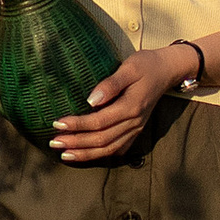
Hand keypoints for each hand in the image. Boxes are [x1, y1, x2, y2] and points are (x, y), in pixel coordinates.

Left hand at [49, 40, 194, 162]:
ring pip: (109, 148)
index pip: (99, 121)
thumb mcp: (129, 67)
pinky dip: (101, 154)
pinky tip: (86, 155)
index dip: (77, 125)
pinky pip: (118, 148)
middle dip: (77, 143)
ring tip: (65, 154)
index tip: (57, 123)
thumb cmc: (146, 65)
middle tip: (53, 143)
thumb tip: (91, 100)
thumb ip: (111, 84)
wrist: (166, 70)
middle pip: (102, 139)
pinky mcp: (136, 130)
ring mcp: (136, 128)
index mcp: (131, 107)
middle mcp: (134, 122)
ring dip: (86, 153)